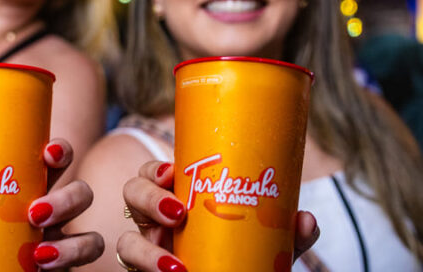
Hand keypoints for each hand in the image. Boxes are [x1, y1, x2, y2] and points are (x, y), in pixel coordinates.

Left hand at [0, 138, 103, 269]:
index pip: (55, 159)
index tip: (48, 152)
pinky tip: (44, 264)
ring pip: (89, 226)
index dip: (61, 151)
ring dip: (72, 239)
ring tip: (38, 250)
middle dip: (67, 198)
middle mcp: (51, 209)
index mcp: (28, 187)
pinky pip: (87, 254)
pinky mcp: (65, 264)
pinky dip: (71, 257)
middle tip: (33, 212)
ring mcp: (60, 238)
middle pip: (81, 191)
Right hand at [116, 161, 319, 271]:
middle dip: (148, 197)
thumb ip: (285, 234)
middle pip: (131, 193)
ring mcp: (150, 250)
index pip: (153, 174)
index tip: (171, 172)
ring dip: (144, 250)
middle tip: (178, 212)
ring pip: (125, 241)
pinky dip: (149, 269)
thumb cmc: (243, 259)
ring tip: (176, 266)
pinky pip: (132, 270)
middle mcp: (156, 223)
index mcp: (178, 200)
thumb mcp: (264, 245)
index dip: (154, 169)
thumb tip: (305, 220)